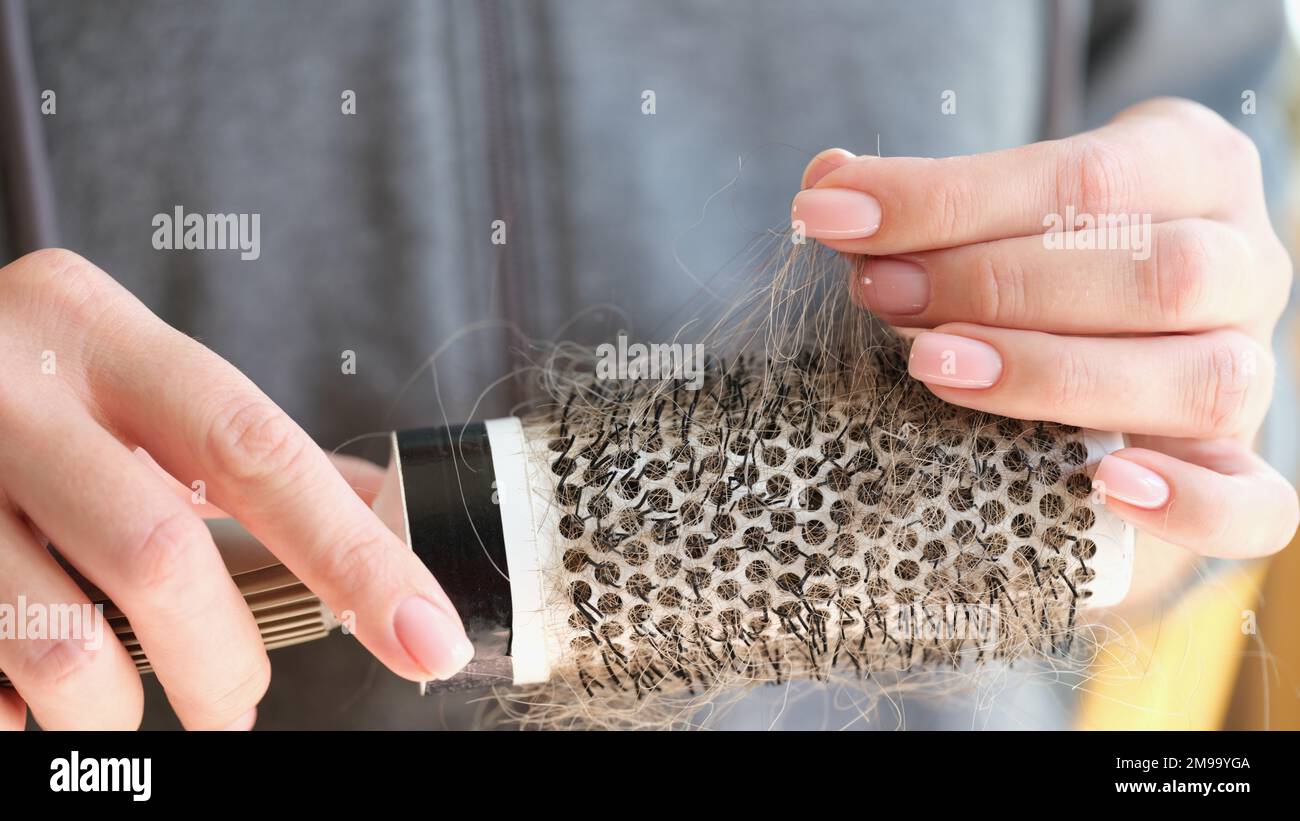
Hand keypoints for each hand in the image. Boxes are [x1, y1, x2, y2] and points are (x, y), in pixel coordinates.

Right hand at [0, 249, 472, 729]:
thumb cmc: (22, 390)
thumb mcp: (122, 381)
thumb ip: (232, 450)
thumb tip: (375, 518)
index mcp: (95, 328)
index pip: (257, 449)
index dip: (354, 555)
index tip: (427, 636)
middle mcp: (4, 384)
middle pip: (160, 557)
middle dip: (223, 660)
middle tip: (236, 701)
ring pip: (58, 643)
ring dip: (117, 712)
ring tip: (130, 714)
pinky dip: (21, 711)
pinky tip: (28, 690)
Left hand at [794, 97, 1297, 559]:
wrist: (1093, 347)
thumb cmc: (1031, 259)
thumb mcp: (991, 210)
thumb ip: (920, 205)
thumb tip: (826, 188)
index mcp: (1192, 167)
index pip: (1088, 176)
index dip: (949, 198)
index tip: (834, 217)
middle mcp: (1244, 262)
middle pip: (1157, 273)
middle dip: (996, 285)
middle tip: (880, 292)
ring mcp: (1251, 370)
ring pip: (1204, 379)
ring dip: (1053, 375)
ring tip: (931, 367)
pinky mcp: (1236, 466)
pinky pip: (1256, 503)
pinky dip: (1189, 503)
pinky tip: (1102, 484)